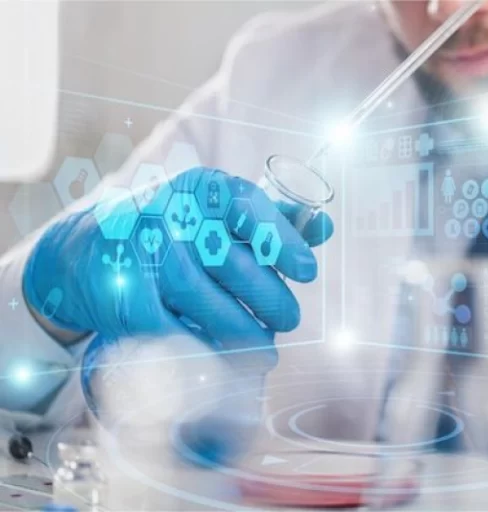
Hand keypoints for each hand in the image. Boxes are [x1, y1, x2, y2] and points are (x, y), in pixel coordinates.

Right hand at [23, 167, 332, 364]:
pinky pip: (170, 329)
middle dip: (268, 296)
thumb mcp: (220, 215)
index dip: (281, 239)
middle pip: (228, 259)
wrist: (93, 251)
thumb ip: (272, 221)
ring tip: (267, 351)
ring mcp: (141, 254)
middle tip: (290, 319)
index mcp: (200, 189)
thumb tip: (324, 226)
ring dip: (241, 331)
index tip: (309, 273)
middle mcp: (167, 213)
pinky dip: (203, 350)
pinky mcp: (122, 294)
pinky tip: (227, 362)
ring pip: (200, 297)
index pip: (246, 205)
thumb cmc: (179, 233)